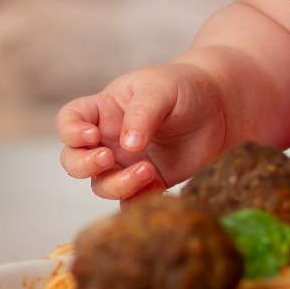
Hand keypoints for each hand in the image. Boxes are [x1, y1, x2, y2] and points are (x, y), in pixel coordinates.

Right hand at [56, 62, 231, 202]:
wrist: (220, 106)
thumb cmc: (184, 87)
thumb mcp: (160, 90)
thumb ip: (141, 114)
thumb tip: (127, 147)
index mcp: (103, 110)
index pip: (69, 121)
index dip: (71, 132)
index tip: (92, 136)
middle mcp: (108, 139)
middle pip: (74, 160)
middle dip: (84, 164)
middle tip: (110, 158)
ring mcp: (126, 163)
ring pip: (102, 185)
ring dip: (117, 184)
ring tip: (147, 171)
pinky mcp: (150, 182)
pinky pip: (132, 201)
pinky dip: (138, 201)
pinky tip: (158, 190)